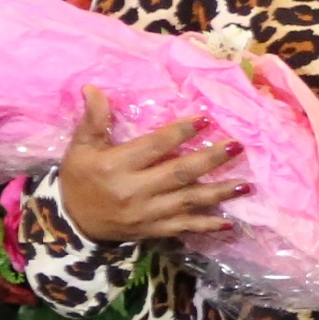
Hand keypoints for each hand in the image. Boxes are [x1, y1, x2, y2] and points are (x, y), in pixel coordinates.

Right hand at [54, 88, 241, 241]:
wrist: (72, 224)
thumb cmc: (79, 179)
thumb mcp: (80, 148)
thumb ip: (93, 120)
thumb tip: (93, 88)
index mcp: (116, 166)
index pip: (155, 147)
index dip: (181, 132)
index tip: (207, 119)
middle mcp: (134, 191)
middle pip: (179, 174)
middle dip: (211, 160)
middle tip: (237, 146)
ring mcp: (146, 214)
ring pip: (188, 201)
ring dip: (219, 193)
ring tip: (246, 184)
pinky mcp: (153, 231)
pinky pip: (184, 227)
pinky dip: (207, 225)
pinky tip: (229, 222)